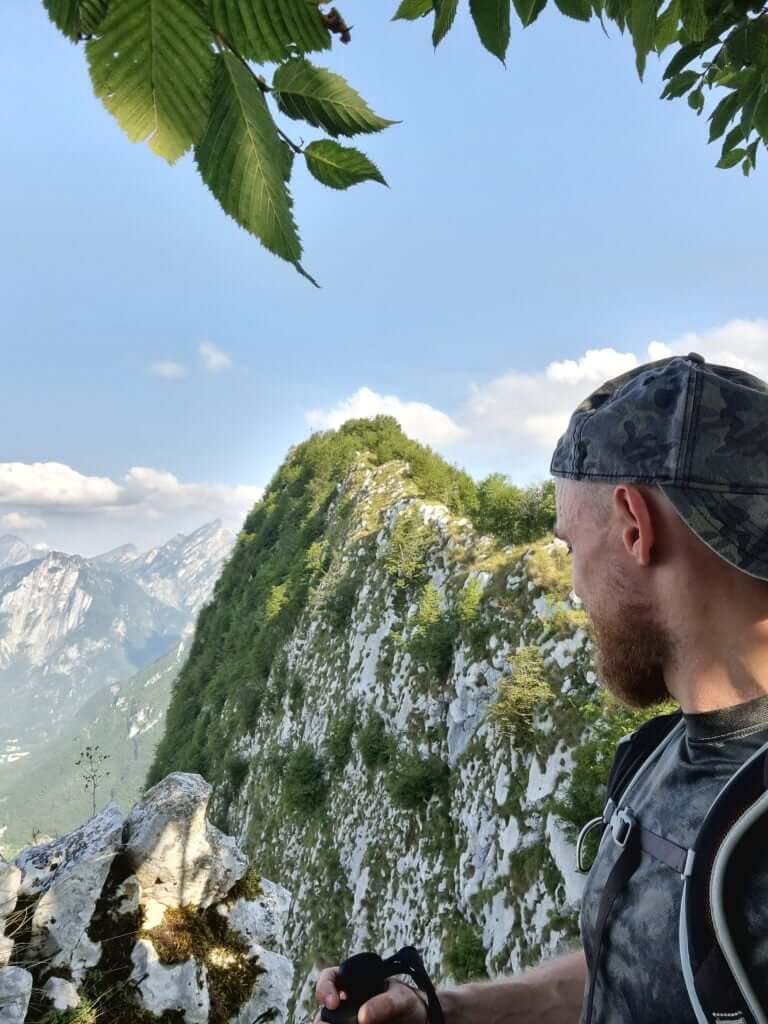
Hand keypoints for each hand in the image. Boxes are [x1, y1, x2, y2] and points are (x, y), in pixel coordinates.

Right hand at [314, 966, 429, 1023]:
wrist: (418, 1023)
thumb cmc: (408, 1004)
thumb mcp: (401, 1000)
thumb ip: (385, 1004)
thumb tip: (362, 1016)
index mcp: (351, 982)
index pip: (328, 979)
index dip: (325, 988)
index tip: (333, 1003)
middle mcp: (344, 1004)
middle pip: (323, 1012)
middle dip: (322, 1021)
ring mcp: (347, 1022)